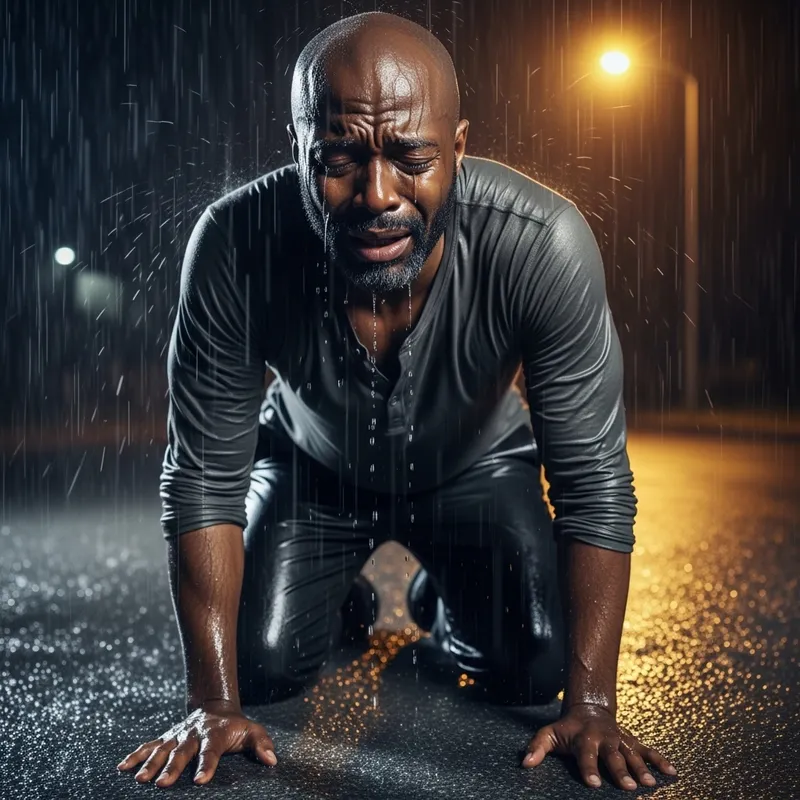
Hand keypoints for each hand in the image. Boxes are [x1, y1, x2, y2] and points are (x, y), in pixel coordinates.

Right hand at [117, 700, 276, 786]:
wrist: (216, 705)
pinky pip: (149, 745)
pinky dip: (136, 755)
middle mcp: (193, 734)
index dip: (206, 765)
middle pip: (182, 752)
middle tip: (162, 785)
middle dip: (172, 768)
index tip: (200, 781)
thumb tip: (272, 760)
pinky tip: (122, 767)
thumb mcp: (252, 731)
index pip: (211, 751)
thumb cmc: (235, 726)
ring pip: (162, 749)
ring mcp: (178, 735)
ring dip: (150, 764)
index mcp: (214, 734)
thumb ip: (261, 744)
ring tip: (140, 779)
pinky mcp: (167, 737)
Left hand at [521, 703, 676, 789]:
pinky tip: (671, 772)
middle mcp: (604, 738)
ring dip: (641, 768)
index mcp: (584, 738)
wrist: (588, 708)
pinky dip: (659, 759)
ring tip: (649, 784)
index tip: (593, 784)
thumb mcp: (549, 734)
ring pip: (632, 753)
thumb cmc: (567, 728)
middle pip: (612, 756)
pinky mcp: (632, 740)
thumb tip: (525, 764)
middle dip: (620, 771)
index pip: (585, 755)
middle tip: (629, 787)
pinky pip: (647, 750)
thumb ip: (537, 748)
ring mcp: (620, 739)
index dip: (589, 769)